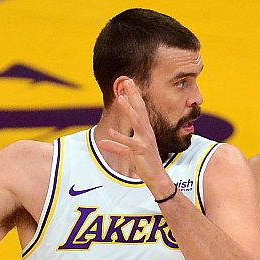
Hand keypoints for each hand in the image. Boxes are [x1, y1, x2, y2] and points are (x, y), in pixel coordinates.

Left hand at [99, 78, 173, 194]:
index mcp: (145, 130)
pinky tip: (109, 133)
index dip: (134, 96)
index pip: (140, 109)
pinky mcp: (140, 152)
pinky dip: (118, 139)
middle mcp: (146, 133)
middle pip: (139, 110)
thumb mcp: (129, 152)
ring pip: (136, 122)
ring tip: (120, 98)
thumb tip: (103, 141)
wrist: (157, 177)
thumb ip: (117, 146)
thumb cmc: (144, 163)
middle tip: (127, 81)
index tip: (129, 82)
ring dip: (128, 110)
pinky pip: (127, 145)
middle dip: (133, 95)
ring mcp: (144, 141)